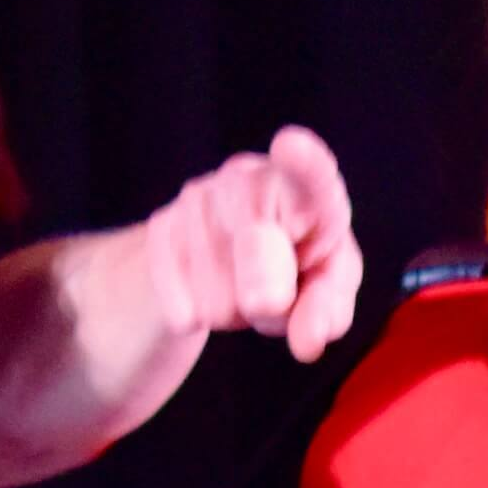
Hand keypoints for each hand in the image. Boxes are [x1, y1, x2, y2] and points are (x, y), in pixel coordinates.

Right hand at [126, 126, 362, 363]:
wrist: (222, 263)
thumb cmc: (295, 269)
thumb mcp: (323, 292)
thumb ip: (326, 312)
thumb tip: (307, 341)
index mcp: (304, 189)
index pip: (311, 176)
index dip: (304, 162)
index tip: (289, 146)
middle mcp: (249, 178)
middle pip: (257, 251)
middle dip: (271, 296)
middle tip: (273, 299)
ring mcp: (199, 198)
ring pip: (219, 295)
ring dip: (234, 311)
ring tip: (239, 288)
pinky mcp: (161, 227)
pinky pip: (181, 302)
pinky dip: (197, 315)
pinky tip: (203, 299)